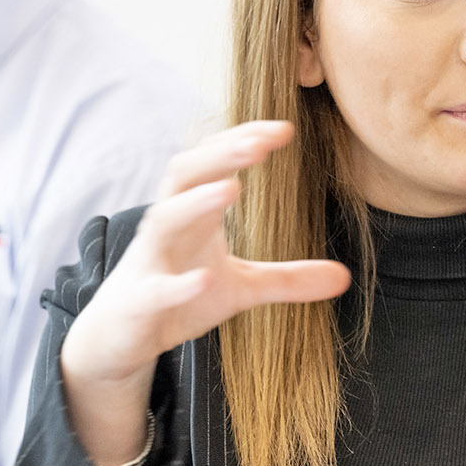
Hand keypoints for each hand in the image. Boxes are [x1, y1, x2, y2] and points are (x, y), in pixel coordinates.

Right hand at [61, 121, 350, 464]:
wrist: (119, 336)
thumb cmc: (178, 296)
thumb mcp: (241, 288)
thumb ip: (288, 279)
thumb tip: (345, 276)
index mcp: (193, 214)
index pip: (214, 164)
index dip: (243, 142)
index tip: (283, 129)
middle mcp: (167, 228)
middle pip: (185, 175)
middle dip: (220, 155)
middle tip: (260, 143)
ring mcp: (150, 263)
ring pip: (164, 221)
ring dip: (197, 202)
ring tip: (233, 188)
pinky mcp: (139, 302)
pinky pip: (155, 289)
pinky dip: (177, 284)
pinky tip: (203, 279)